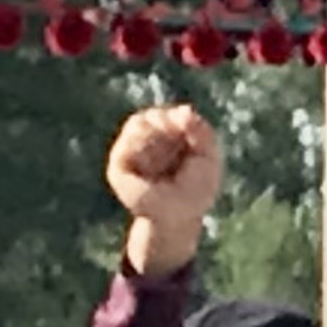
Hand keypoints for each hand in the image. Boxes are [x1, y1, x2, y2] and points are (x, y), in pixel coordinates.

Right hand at [105, 104, 223, 278]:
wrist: (179, 217)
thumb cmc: (196, 191)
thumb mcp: (208, 158)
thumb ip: (201, 131)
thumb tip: (185, 109)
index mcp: (169, 139)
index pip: (168, 116)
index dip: (177, 116)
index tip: (187, 122)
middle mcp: (147, 143)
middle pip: (151, 116)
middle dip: (165, 122)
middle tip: (177, 133)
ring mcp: (131, 153)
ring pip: (138, 124)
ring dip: (156, 133)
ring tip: (166, 152)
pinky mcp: (118, 166)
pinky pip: (125, 144)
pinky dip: (140, 144)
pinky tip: (152, 158)